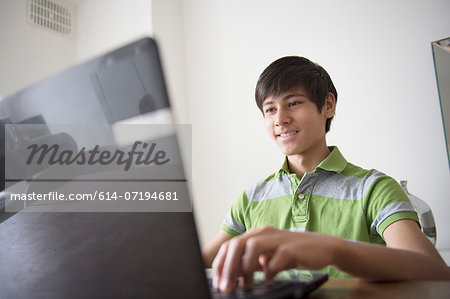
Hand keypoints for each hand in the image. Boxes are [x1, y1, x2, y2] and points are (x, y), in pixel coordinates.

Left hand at [212, 226, 339, 291]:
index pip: (230, 245)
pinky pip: (277, 258)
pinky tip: (269, 278)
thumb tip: (230, 278)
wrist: (322, 247)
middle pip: (237, 244)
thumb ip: (249, 264)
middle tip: (226, 287)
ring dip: (245, 267)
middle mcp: (264, 233)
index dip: (221, 264)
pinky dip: (270, 269)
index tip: (218, 282)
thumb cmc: (292, 252)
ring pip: (253, 246)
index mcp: (256, 234)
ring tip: (246, 284)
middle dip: (228, 267)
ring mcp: (278, 239)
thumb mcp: (267, 257)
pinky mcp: (292, 248)